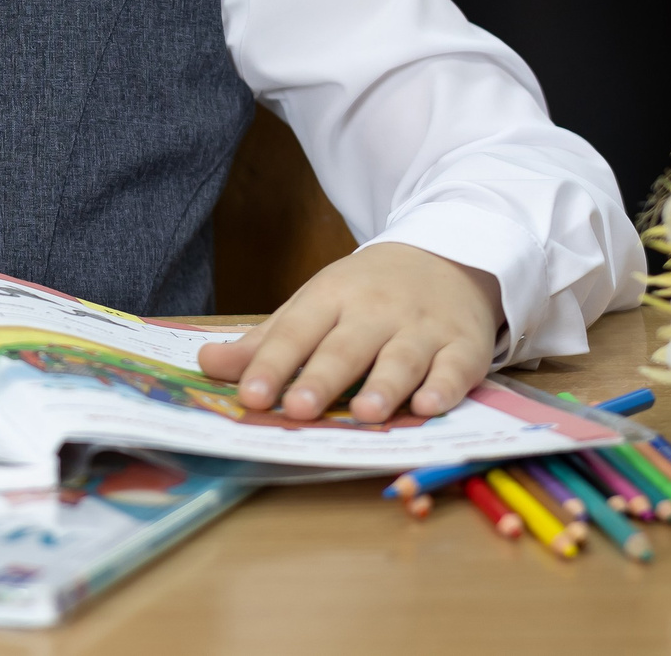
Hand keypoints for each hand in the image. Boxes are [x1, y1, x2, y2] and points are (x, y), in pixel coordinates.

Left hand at [197, 243, 500, 422]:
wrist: (446, 256)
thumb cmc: (366, 295)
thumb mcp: (314, 306)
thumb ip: (265, 342)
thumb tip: (206, 365)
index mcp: (331, 296)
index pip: (296, 331)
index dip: (272, 363)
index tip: (250, 395)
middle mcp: (376, 311)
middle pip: (346, 346)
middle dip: (322, 378)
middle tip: (297, 409)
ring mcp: (423, 328)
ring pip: (402, 358)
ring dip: (385, 386)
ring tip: (365, 413)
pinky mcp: (463, 346)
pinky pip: (455, 368)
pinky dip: (445, 388)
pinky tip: (429, 407)